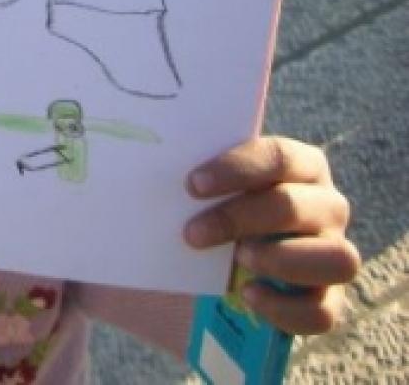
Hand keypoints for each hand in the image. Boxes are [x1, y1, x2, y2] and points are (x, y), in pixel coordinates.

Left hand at [184, 136, 359, 333]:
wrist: (209, 265)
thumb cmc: (204, 209)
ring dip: (282, 260)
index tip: (191, 185)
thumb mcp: (193, 188)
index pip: (279, 156)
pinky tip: (248, 295)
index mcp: (298, 166)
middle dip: (240, 218)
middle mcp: (326, 206)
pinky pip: (323, 311)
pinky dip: (286, 307)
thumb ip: (179, 172)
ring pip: (336, 258)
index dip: (237, 169)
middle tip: (192, 234)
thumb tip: (131, 161)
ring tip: (237, 260)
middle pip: (296, 206)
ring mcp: (332, 253)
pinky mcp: (327, 299)